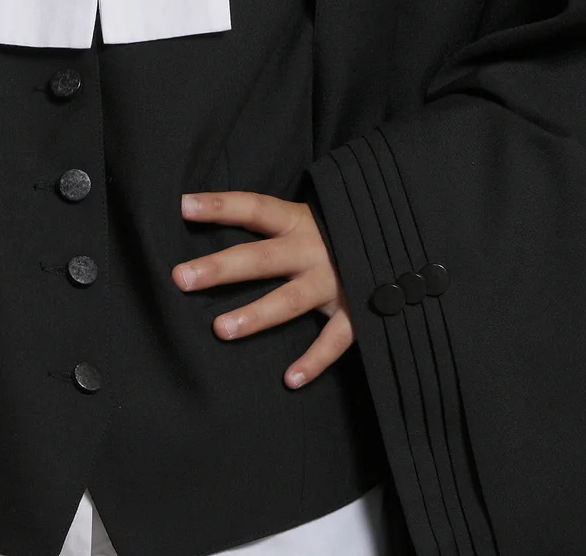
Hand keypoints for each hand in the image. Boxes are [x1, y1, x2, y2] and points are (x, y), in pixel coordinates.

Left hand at [173, 191, 354, 389]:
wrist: (403, 241)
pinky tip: (289, 379)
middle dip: (221, 268)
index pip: (255, 208)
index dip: (220, 206)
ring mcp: (335, 282)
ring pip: (290, 300)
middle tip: (182, 278)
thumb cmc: (339, 231)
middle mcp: (314, 250)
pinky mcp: (357, 313)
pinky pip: (334, 341)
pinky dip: (314, 361)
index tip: (183, 206)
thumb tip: (212, 218)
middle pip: (261, 258)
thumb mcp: (308, 216)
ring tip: (220, 329)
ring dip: (256, 315)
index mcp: (298, 222)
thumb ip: (272, 221)